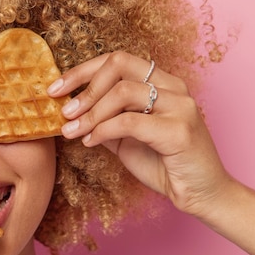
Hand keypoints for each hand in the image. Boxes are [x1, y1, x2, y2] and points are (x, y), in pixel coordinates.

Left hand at [47, 51, 231, 217]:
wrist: (199, 193)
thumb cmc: (163, 164)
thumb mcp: (124, 138)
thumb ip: (104, 120)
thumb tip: (69, 110)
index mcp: (162, 83)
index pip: (118, 60)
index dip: (82, 71)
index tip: (55, 89)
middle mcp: (174, 87)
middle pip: (119, 64)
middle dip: (84, 88)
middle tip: (64, 112)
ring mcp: (180, 105)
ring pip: (122, 92)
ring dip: (90, 113)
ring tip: (72, 131)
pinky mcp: (179, 130)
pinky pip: (129, 122)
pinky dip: (102, 130)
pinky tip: (91, 142)